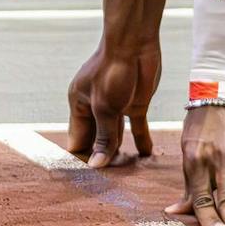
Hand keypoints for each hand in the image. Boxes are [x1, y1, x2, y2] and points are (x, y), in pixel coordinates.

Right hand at [66, 41, 160, 168]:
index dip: (83, 158)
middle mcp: (96, 108)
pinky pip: (137, 128)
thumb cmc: (112, 69)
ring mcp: (116, 106)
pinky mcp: (136, 104)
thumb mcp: (105, 106)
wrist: (135, 42)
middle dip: (103, 158)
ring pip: (116, 136)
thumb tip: (96, 164)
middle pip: (97, 140)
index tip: (88, 180)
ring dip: (122, 153)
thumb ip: (104, 136)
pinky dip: (142, 141)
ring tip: (127, 176)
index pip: (78, 140)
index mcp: (79, 105)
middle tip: (110, 183)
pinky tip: (146, 156)